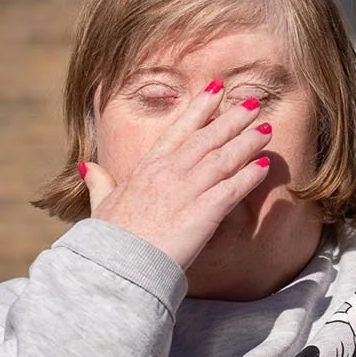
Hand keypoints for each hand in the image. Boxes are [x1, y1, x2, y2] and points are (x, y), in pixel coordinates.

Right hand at [81, 84, 272, 270]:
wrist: (116, 267)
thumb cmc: (108, 241)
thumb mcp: (101, 206)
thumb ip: (99, 184)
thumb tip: (89, 167)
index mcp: (147, 168)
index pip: (178, 130)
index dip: (200, 108)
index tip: (216, 90)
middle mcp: (169, 173)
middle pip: (207, 138)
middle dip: (232, 119)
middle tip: (253, 103)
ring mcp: (186, 191)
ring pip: (223, 158)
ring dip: (247, 141)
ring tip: (266, 128)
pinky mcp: (202, 214)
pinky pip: (231, 190)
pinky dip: (249, 176)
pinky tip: (264, 166)